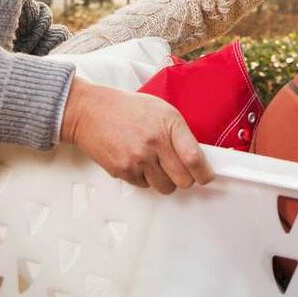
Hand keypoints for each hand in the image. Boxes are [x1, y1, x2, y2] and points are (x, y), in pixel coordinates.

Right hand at [60, 78, 213, 193]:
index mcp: (169, 124)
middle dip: (185, 179)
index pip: (194, 158)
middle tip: (181, 171)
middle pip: (183, 180)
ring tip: (157, 165)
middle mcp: (155, 143)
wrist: (92, 111)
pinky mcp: (122, 171)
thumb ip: (179, 133)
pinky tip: (138, 162)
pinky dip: (145, 179)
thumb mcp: (162, 110)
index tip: (206, 176)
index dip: (204, 173)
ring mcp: (138, 159)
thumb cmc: (128, 109)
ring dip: (165, 181)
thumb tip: (196, 158)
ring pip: (165, 187)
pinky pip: (144, 186)